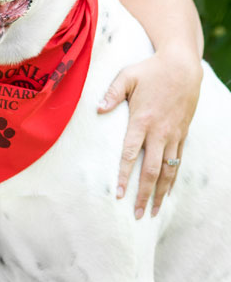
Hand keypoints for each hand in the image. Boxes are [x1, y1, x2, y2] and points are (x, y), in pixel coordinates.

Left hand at [98, 49, 201, 218]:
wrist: (183, 67)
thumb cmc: (150, 70)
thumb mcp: (127, 76)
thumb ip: (112, 93)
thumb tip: (97, 109)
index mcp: (142, 120)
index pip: (130, 154)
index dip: (123, 175)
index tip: (117, 193)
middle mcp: (159, 132)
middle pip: (151, 170)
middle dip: (144, 194)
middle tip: (137, 214)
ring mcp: (173, 135)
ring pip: (168, 171)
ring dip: (161, 193)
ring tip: (154, 211)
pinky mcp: (182, 134)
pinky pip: (179, 161)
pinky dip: (173, 178)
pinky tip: (168, 191)